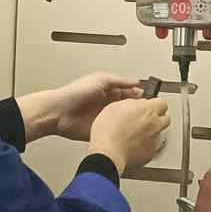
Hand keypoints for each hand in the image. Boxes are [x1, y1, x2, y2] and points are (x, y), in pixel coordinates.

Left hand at [24, 72, 143, 142]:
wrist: (59, 113)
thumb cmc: (75, 93)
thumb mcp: (100, 79)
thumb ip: (120, 81)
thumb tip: (136, 81)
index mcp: (109, 90)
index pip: (130, 92)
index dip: (140, 95)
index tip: (151, 99)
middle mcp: (108, 104)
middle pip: (128, 106)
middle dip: (138, 109)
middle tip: (149, 112)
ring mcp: (105, 117)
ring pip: (123, 119)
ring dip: (131, 121)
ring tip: (142, 123)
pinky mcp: (101, 129)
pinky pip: (114, 131)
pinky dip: (122, 131)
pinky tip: (129, 132)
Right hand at [88, 96, 168, 174]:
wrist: (108, 152)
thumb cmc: (108, 131)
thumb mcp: (115, 107)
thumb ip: (131, 104)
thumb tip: (136, 105)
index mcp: (148, 110)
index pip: (161, 103)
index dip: (154, 105)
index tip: (148, 107)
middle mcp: (155, 124)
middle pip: (164, 118)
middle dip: (157, 119)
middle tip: (144, 121)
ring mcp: (154, 140)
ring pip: (158, 133)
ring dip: (150, 133)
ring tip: (135, 135)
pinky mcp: (150, 153)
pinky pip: (151, 147)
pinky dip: (145, 146)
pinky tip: (133, 146)